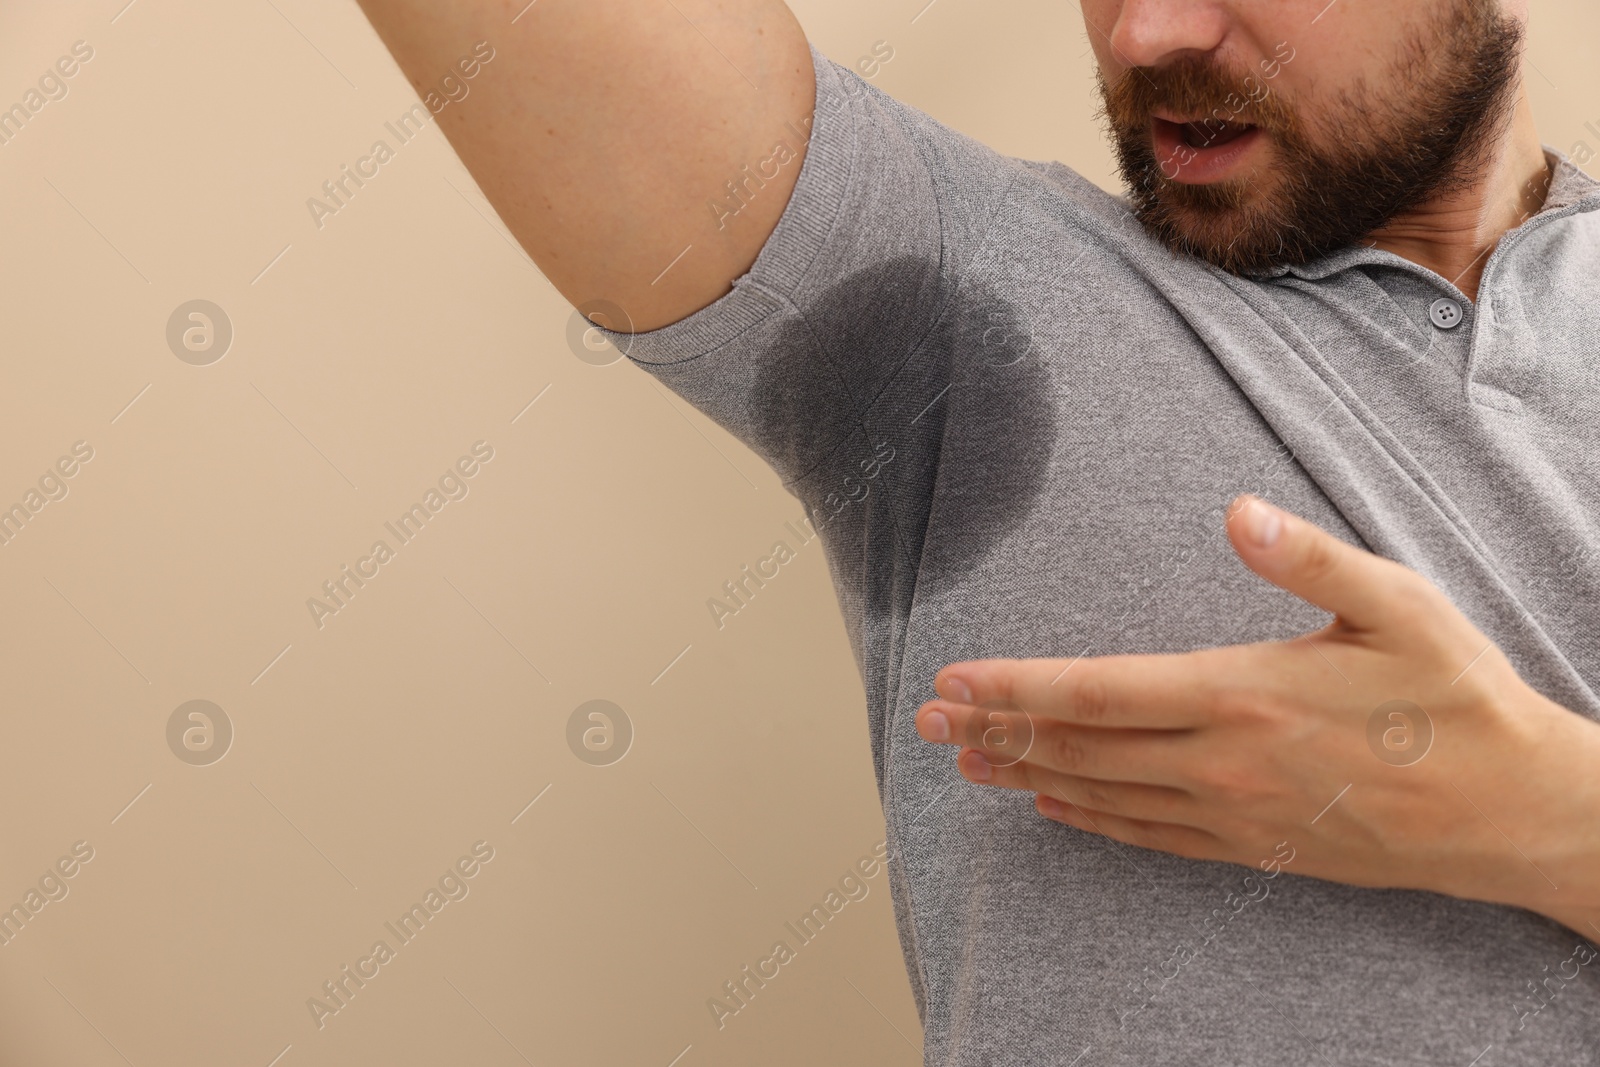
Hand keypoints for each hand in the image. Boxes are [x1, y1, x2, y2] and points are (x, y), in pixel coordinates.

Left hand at [915, 495, 1599, 936]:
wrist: (1518, 811)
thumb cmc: (1457, 698)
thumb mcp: (1397, 607)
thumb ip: (1309, 558)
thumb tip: (1236, 511)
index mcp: (1242, 694)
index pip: (1096, 691)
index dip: (1016, 687)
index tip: (954, 681)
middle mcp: (1223, 762)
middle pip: (1080, 748)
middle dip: (996, 731)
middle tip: (928, 724)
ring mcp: (1235, 815)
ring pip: (1104, 795)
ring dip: (1028, 776)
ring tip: (969, 763)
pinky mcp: (1254, 848)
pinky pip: (1150, 837)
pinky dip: (1092, 821)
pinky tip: (1056, 809)